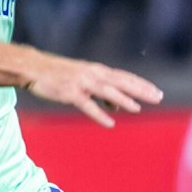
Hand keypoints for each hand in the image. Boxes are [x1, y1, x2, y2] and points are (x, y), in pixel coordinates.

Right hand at [23, 52, 162, 126]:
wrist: (34, 68)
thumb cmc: (60, 75)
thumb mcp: (85, 80)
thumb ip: (102, 92)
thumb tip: (119, 108)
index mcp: (98, 71)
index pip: (125, 77)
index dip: (142, 85)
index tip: (158, 92)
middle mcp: (93, 75)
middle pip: (121, 82)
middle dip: (141, 90)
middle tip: (158, 98)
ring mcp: (81, 83)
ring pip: (107, 91)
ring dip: (123, 100)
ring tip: (138, 109)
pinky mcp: (69, 92)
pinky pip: (86, 105)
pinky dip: (98, 113)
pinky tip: (110, 123)